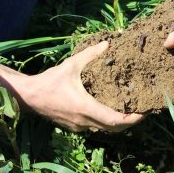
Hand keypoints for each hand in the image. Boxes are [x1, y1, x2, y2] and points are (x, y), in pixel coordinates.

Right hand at [0, 41, 143, 131]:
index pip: (115, 120)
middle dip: (130, 122)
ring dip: (119, 124)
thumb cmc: (50, 81)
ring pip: (105, 130)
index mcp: (86, 107)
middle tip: (141, 111)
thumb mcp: (71, 65)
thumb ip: (90, 54)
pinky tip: (110, 111)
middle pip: (114, 129)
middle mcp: (85, 121)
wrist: (29, 97)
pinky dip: (107, 123)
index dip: (132, 119)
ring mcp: (79, 127)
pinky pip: (96, 128)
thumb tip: (107, 43)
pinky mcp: (75, 127)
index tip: (144, 112)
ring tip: (129, 111)